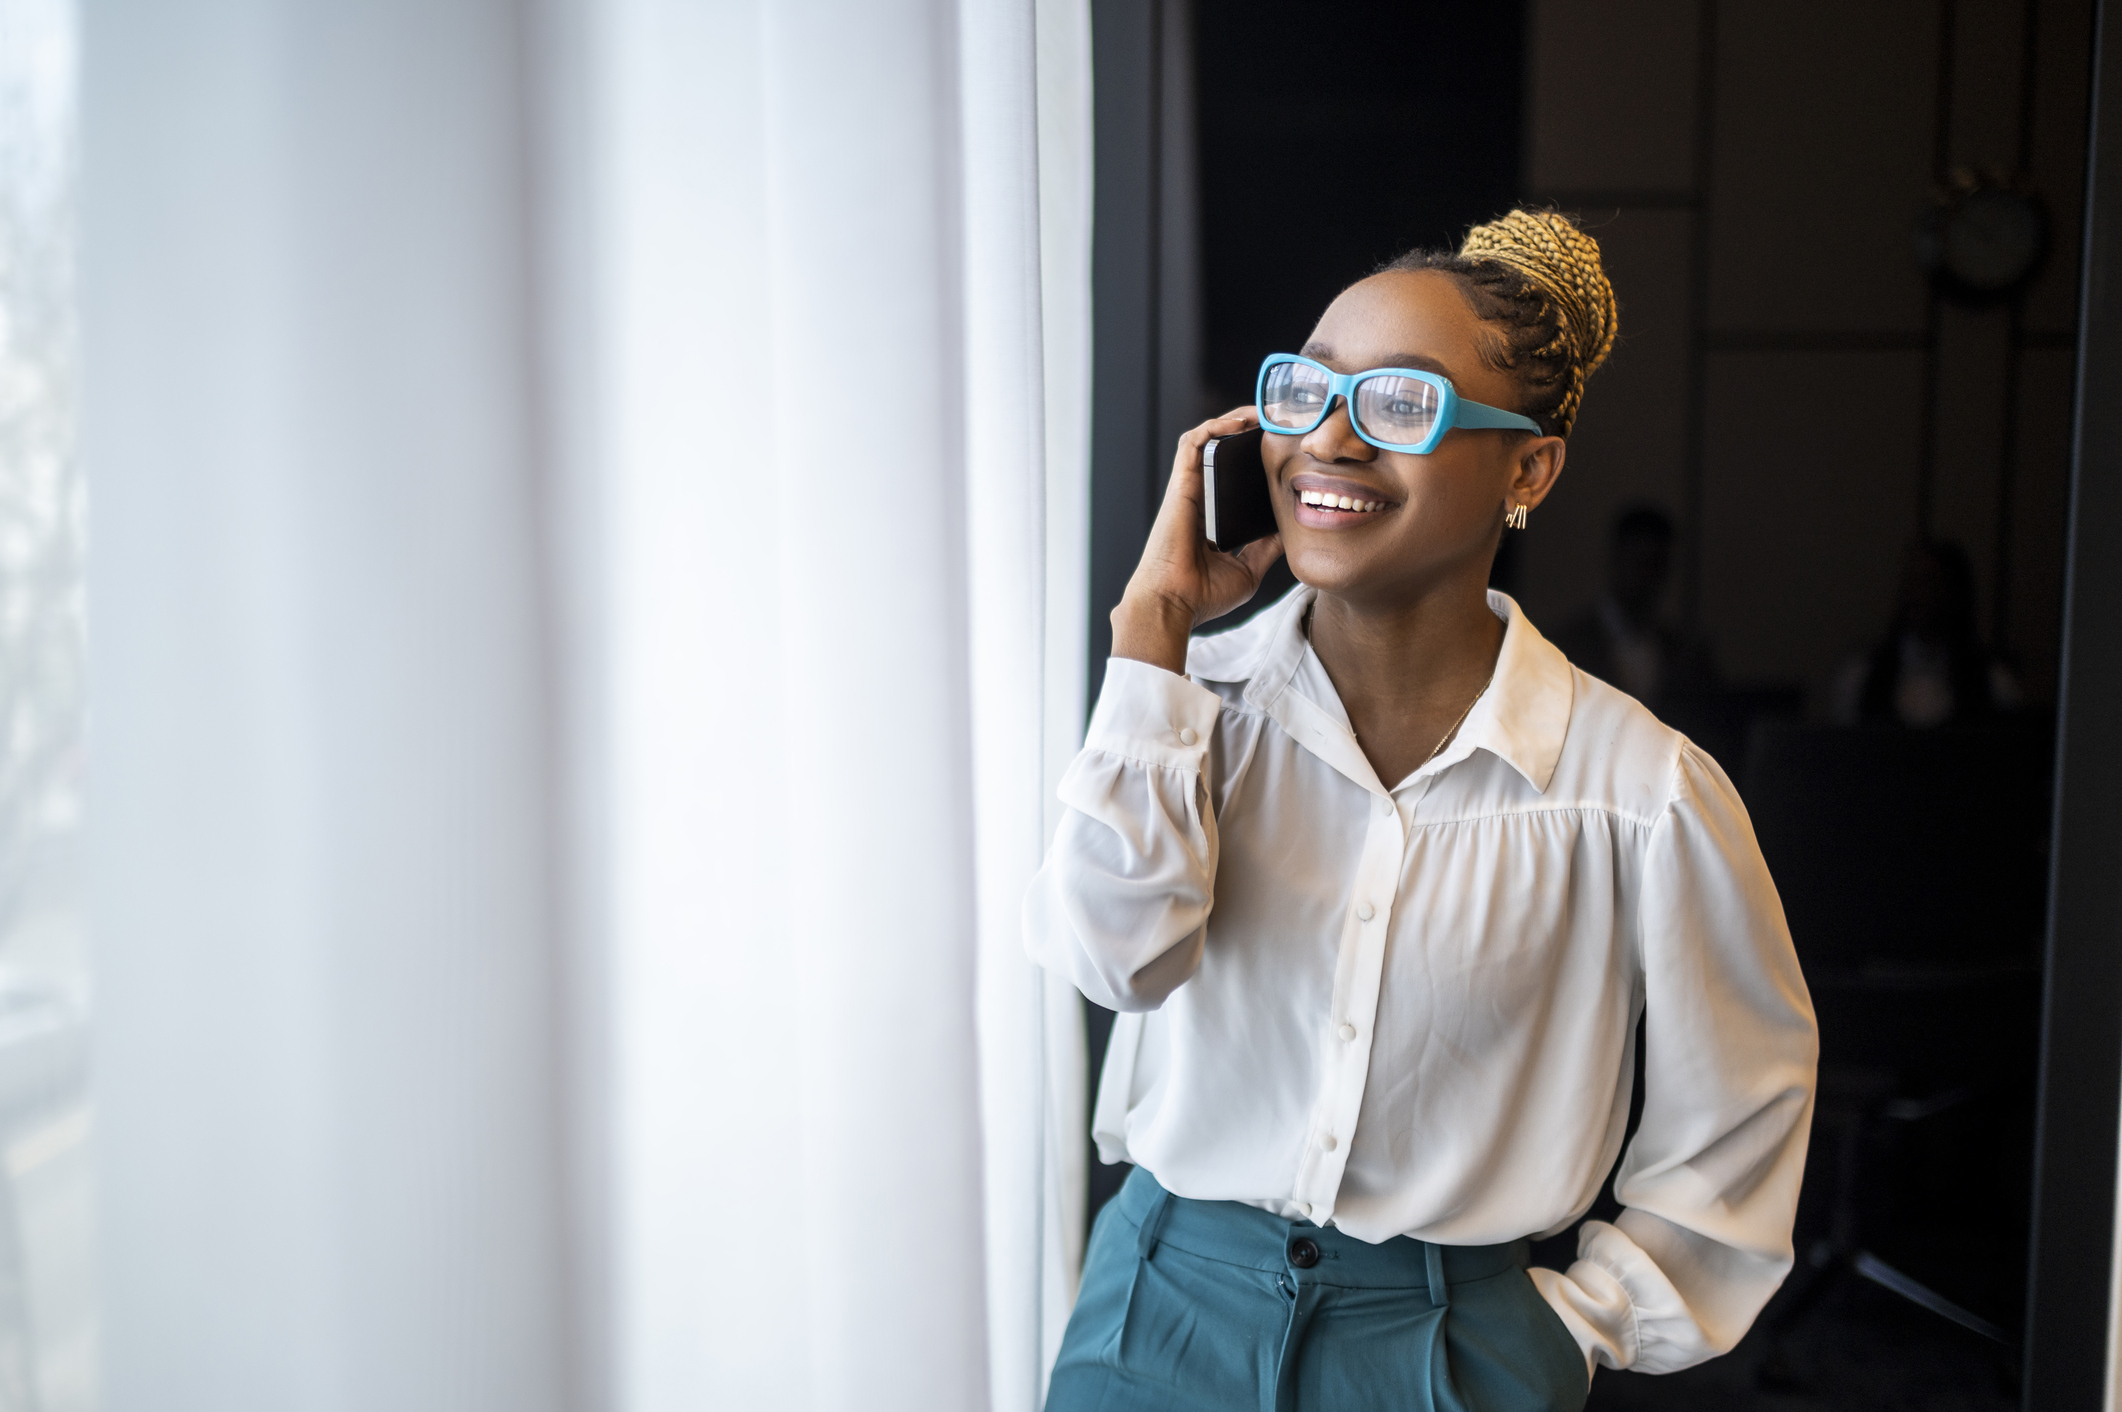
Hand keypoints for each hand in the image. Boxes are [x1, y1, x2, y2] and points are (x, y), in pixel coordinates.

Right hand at [1111, 409, 1285, 674]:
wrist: (1174, 604)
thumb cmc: (1203, 595)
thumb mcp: (1249, 570)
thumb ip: (1267, 549)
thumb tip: (1290, 530)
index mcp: (1213, 518)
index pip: (1234, 478)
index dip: (1255, 460)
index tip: (1282, 449)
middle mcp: (1200, 499)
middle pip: (1223, 453)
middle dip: (1248, 432)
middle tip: (1277, 422)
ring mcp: (1189, 490)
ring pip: (1207, 440)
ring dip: (1233, 421)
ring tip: (1262, 412)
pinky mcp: (1181, 485)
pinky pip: (1193, 444)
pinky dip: (1214, 427)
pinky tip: (1239, 422)